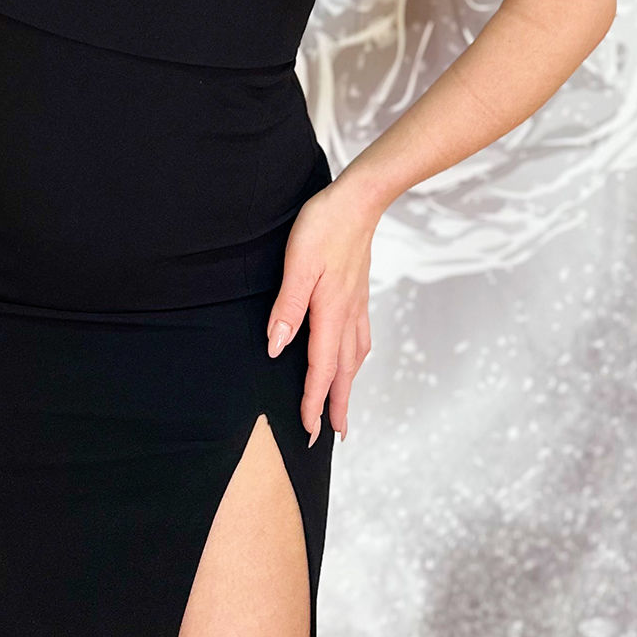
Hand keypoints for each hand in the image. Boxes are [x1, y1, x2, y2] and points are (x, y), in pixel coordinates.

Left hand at [264, 177, 376, 444]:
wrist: (359, 199)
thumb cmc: (325, 225)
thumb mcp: (298, 264)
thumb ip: (287, 307)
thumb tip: (276, 347)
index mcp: (330, 311)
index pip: (320, 367)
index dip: (313, 401)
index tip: (308, 430)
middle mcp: (347, 314)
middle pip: (343, 370)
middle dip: (336, 405)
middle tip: (334, 436)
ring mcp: (356, 304)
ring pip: (354, 356)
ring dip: (348, 385)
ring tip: (344, 408)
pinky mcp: (358, 292)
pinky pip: (361, 336)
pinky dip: (357, 358)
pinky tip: (355, 358)